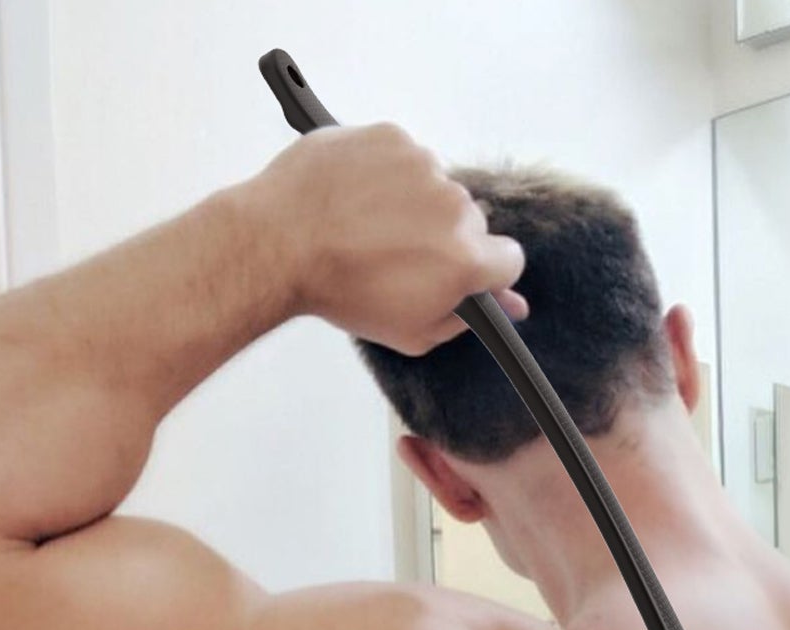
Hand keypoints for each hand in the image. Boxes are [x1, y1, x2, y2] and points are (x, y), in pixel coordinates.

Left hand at [251, 122, 526, 354]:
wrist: (279, 243)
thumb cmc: (342, 291)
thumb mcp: (413, 331)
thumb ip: (468, 317)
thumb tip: (509, 305)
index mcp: (466, 259)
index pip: (509, 259)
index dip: (486, 270)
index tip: (461, 271)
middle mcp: (454, 207)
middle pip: (471, 222)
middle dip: (444, 236)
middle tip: (399, 254)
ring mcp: (423, 166)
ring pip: (436, 186)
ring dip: (414, 202)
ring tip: (370, 224)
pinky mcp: (392, 137)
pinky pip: (405, 156)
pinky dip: (386, 172)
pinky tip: (359, 196)